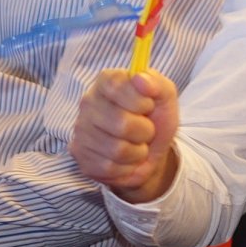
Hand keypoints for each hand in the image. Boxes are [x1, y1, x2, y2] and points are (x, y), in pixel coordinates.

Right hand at [69, 69, 181, 202]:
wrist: (150, 150)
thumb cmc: (155, 118)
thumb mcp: (165, 97)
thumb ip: (157, 84)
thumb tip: (139, 78)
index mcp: (106, 81)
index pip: (117, 87)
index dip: (140, 102)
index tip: (148, 106)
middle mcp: (88, 102)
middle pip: (121, 123)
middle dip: (145, 131)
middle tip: (146, 129)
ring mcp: (81, 129)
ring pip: (117, 149)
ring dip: (138, 151)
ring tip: (137, 144)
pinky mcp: (80, 155)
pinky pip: (109, 167)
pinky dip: (127, 166)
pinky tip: (127, 158)